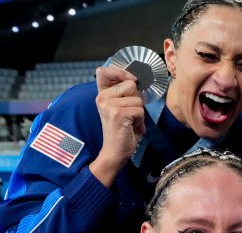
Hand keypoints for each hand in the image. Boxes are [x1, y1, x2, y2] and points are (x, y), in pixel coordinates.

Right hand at [92, 66, 145, 187]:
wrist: (115, 152)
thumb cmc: (121, 131)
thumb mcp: (120, 108)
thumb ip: (123, 94)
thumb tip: (135, 79)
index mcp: (101, 95)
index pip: (104, 71)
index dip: (120, 72)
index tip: (129, 80)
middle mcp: (102, 98)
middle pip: (130, 84)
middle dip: (136, 99)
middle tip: (130, 114)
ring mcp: (109, 105)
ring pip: (138, 99)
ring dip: (139, 112)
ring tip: (131, 122)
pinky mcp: (118, 114)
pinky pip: (140, 110)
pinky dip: (140, 120)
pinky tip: (132, 127)